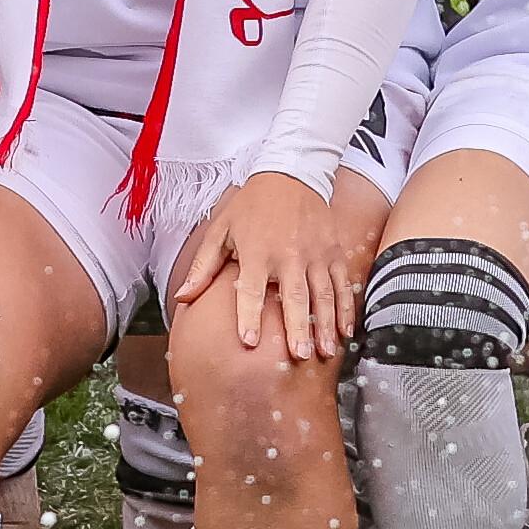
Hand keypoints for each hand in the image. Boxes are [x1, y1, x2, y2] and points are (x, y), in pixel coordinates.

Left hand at [172, 169, 361, 370]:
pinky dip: (345, 308)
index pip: (252, 289)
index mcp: (257, 251)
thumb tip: (182, 298)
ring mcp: (316, 253)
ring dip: (325, 325)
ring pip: (323, 295)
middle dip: (298, 328)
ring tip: (325, 352)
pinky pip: (342, 284)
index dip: (250, 315)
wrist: (292, 173)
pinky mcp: (334, 251)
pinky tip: (344, 331)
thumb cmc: (251, 205)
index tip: (250, 341)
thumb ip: (203, 267)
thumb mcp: (221, 230)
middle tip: (300, 355)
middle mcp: (288, 254)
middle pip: (294, 296)